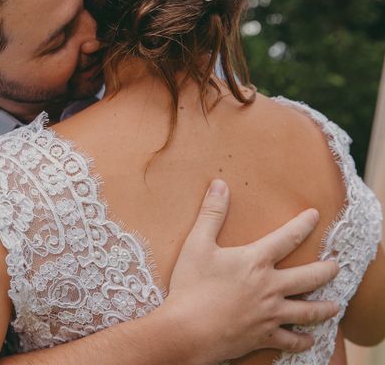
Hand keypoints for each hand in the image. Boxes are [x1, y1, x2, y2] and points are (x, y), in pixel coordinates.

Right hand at [165, 179, 339, 362]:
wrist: (188, 330)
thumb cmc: (191, 285)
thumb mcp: (197, 244)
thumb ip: (211, 213)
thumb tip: (219, 184)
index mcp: (255, 261)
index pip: (287, 238)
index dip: (303, 224)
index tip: (315, 215)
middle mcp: (270, 287)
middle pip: (308, 277)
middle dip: (325, 270)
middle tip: (336, 267)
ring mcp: (270, 313)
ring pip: (307, 311)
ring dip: (324, 308)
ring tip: (334, 306)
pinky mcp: (264, 336)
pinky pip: (291, 340)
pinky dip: (302, 340)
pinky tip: (309, 339)